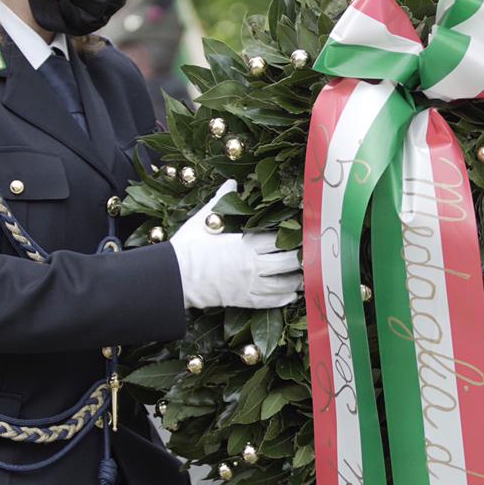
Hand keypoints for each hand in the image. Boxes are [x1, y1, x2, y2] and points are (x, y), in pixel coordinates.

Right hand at [169, 180, 302, 308]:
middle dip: (299, 258)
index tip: (303, 233)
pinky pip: (269, 301)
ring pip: (282, 283)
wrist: (174, 277)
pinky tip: (291, 295)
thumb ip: (221, 201)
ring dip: (296, 279)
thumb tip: (231, 183)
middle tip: (310, 255)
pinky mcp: (242, 299)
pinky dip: (283, 298)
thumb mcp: (204, 220)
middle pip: (286, 261)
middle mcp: (251, 263)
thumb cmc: (187, 246)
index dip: (292, 236)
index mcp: (244, 242)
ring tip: (304, 276)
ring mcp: (248, 283)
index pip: (277, 238)